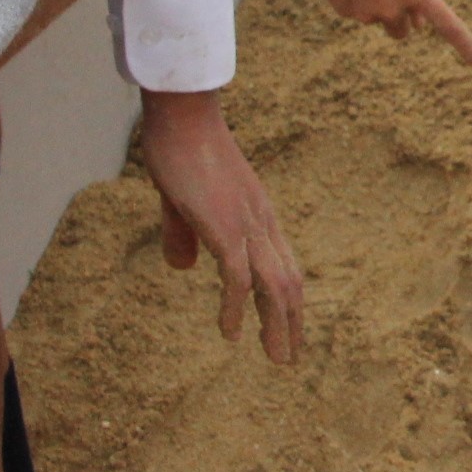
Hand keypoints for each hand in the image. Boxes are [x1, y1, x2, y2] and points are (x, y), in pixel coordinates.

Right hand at [138, 86, 306, 361]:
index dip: (289, 300)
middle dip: (291, 323)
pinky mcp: (223, 226)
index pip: (285, 265)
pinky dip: (235, 309)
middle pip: (289, 282)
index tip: (288, 329)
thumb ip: (184, 234)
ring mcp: (245, 225)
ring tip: (276, 358)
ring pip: (274, 285)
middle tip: (287, 359)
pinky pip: (236, 277)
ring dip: (276, 325)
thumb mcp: (183, 199)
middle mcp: (261, 223)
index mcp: (257, 215)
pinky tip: (229, 333)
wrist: (182, 113)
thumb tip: (181, 268)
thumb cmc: (181, 147)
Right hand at [286, 0, 471, 66]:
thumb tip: (418, 24)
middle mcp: (395, 9)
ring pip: (377, 20)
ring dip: (376, 8)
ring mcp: (369, 13)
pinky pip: (355, 10)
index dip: (466, 45)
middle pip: (402, 31)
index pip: (448, 24)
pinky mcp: (346, 11)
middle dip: (399, 20)